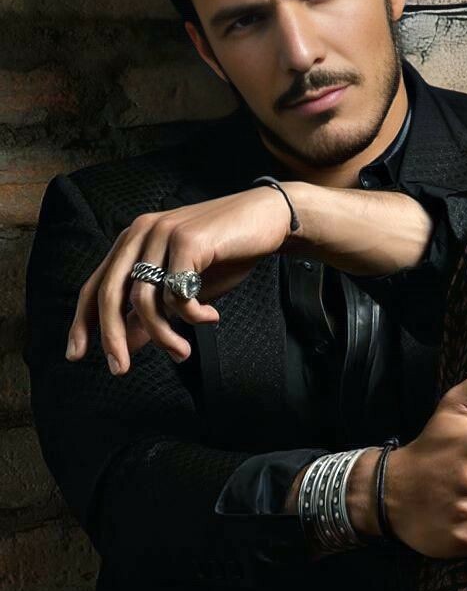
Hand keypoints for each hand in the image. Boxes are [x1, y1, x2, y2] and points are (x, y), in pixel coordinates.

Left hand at [65, 185, 291, 373]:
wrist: (267, 220)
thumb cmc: (224, 253)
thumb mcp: (183, 287)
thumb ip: (153, 310)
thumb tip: (126, 344)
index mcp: (133, 240)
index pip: (96, 285)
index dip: (82, 321)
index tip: (76, 354)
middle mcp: (141, 232)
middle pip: (110, 294)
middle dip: (112, 338)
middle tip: (120, 369)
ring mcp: (163, 234)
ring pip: (144, 300)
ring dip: (163, 336)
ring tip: (182, 352)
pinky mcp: (188, 240)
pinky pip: (177, 294)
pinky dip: (192, 316)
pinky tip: (210, 318)